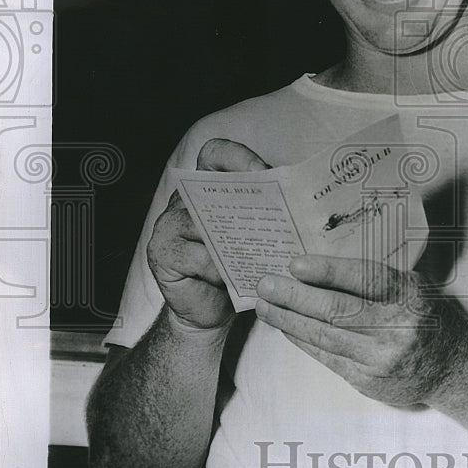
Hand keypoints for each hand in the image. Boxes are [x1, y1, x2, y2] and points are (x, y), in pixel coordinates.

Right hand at [147, 138, 268, 329]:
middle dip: (245, 197)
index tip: (265, 171)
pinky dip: (220, 269)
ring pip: (202, 223)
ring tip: (262, 253)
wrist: (209, 313)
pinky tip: (235, 279)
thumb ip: (264, 218)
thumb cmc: (236, 271)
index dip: (238, 156)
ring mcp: (169, 226)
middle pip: (210, 185)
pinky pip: (197, 256)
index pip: (215, 154)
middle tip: (275, 211)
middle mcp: (183, 202)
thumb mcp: (252, 240)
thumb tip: (304, 206)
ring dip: (235, 239)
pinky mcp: (163, 254)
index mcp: (206, 190)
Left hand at [255, 255, 467, 405]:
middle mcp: (397, 329)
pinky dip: (303, 341)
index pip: (366, 279)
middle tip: (266, 285)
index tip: (294, 264)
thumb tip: (319, 269)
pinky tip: (286, 328)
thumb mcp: (411, 287)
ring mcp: (381, 359)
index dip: (328, 271)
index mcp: (410, 297)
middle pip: (337, 310)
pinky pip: (327, 357)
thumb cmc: (424, 316)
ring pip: (325, 336)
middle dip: (295, 297)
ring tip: (265, 306)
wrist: (451, 366)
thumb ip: (375, 278)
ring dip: (289, 321)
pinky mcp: (368, 381)